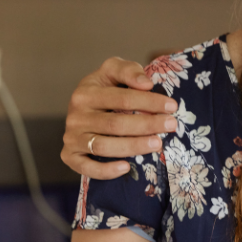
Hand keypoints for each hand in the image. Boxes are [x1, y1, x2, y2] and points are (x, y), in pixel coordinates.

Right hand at [60, 57, 179, 179]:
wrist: (83, 110)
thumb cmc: (104, 90)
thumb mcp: (112, 71)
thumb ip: (128, 70)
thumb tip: (146, 84)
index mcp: (85, 92)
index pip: (122, 98)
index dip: (149, 102)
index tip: (172, 106)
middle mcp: (76, 116)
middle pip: (115, 124)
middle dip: (146, 125)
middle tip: (171, 125)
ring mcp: (72, 137)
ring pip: (103, 146)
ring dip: (133, 146)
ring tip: (157, 144)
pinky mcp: (70, 156)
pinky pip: (86, 167)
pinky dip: (106, 171)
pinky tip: (127, 167)